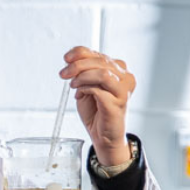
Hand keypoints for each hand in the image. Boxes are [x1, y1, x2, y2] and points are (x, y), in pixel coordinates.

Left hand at [60, 47, 135, 165]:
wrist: (103, 136)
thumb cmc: (96, 112)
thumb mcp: (86, 87)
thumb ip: (83, 73)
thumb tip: (72, 60)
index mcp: (118, 70)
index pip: (99, 54)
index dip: (80, 53)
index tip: (66, 58)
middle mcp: (125, 77)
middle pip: (100, 61)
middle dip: (78, 65)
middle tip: (64, 74)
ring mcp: (124, 90)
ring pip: (103, 72)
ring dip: (83, 76)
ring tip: (73, 85)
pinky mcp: (119, 102)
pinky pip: (100, 89)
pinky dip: (86, 89)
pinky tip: (80, 95)